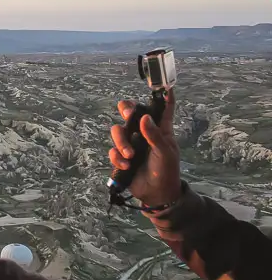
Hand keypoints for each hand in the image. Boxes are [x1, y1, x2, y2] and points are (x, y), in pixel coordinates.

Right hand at [108, 89, 180, 208]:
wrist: (156, 194)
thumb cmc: (167, 171)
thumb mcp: (165, 152)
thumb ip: (154, 135)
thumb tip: (144, 117)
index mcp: (160, 129)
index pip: (164, 108)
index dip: (164, 96)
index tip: (165, 85)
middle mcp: (143, 132)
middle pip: (131, 112)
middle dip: (127, 109)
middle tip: (127, 114)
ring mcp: (131, 143)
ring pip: (117, 131)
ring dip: (121, 142)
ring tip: (129, 155)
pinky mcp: (121, 155)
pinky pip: (113, 150)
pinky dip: (117, 157)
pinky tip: (126, 165)